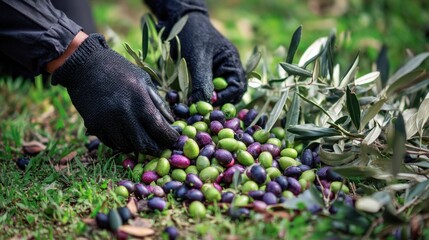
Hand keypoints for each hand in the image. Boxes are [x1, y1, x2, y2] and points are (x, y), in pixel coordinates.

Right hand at [51, 34, 178, 153]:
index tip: (174, 141)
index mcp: (140, 101)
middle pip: (144, 145)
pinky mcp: (94, 126)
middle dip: (155, 148)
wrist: (85, 64)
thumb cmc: (120, 70)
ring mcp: (107, 122)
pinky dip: (121, 142)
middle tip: (160, 147)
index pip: (160, 130)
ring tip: (141, 137)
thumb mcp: (144, 81)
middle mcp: (124, 114)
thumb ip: (158, 103)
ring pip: (127, 147)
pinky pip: (112, 143)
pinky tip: (125, 133)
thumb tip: (171, 123)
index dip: (170, 139)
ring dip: (137, 145)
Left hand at [145, 0, 246, 105]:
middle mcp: (228, 67)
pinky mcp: (206, 74)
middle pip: (231, 93)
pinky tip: (191, 96)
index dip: (226, 98)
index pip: (237, 87)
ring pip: (219, 93)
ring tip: (197, 103)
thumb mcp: (197, 59)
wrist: (180, 20)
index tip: (210, 103)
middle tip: (204, 108)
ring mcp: (218, 71)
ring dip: (209, 99)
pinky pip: (208, 89)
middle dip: (219, 102)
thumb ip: (202, 81)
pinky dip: (201, 95)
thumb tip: (203, 104)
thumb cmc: (192, 35)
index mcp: (232, 61)